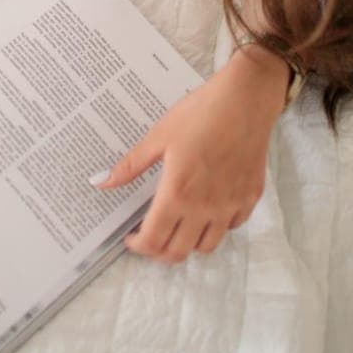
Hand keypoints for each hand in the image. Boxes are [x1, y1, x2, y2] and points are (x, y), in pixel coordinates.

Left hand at [93, 47, 287, 264]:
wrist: (245, 100)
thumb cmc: (199, 114)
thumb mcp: (159, 136)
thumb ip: (131, 165)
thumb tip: (101, 182)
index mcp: (178, 194)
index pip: (154, 240)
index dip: (138, 246)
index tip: (131, 237)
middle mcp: (205, 208)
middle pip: (178, 253)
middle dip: (159, 251)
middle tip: (150, 235)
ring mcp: (231, 206)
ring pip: (207, 246)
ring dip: (187, 243)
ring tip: (177, 225)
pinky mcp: (250, 198)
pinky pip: (231, 227)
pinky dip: (216, 226)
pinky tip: (207, 209)